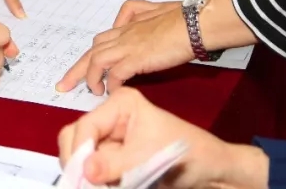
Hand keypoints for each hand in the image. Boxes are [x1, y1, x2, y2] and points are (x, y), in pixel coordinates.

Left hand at [57, 0, 192, 94]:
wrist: (197, 22)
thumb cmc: (184, 18)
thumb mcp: (156, 9)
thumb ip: (139, 13)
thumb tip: (126, 22)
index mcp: (129, 24)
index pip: (101, 40)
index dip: (90, 55)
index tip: (83, 68)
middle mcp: (125, 34)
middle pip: (92, 51)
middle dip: (76, 70)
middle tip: (63, 85)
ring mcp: (129, 44)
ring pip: (97, 60)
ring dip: (90, 77)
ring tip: (92, 91)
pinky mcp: (137, 57)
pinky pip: (115, 73)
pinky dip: (110, 83)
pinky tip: (112, 91)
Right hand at [57, 88, 265, 188]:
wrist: (209, 169)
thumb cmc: (187, 154)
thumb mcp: (148, 158)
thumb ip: (113, 164)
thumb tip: (84, 171)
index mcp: (120, 104)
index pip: (85, 126)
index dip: (79, 152)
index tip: (82, 178)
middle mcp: (110, 116)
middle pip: (76, 138)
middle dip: (79, 162)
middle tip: (87, 185)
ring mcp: (110, 137)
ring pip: (81, 156)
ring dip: (88, 174)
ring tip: (102, 186)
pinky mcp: (112, 155)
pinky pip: (92, 168)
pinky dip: (96, 180)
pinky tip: (109, 185)